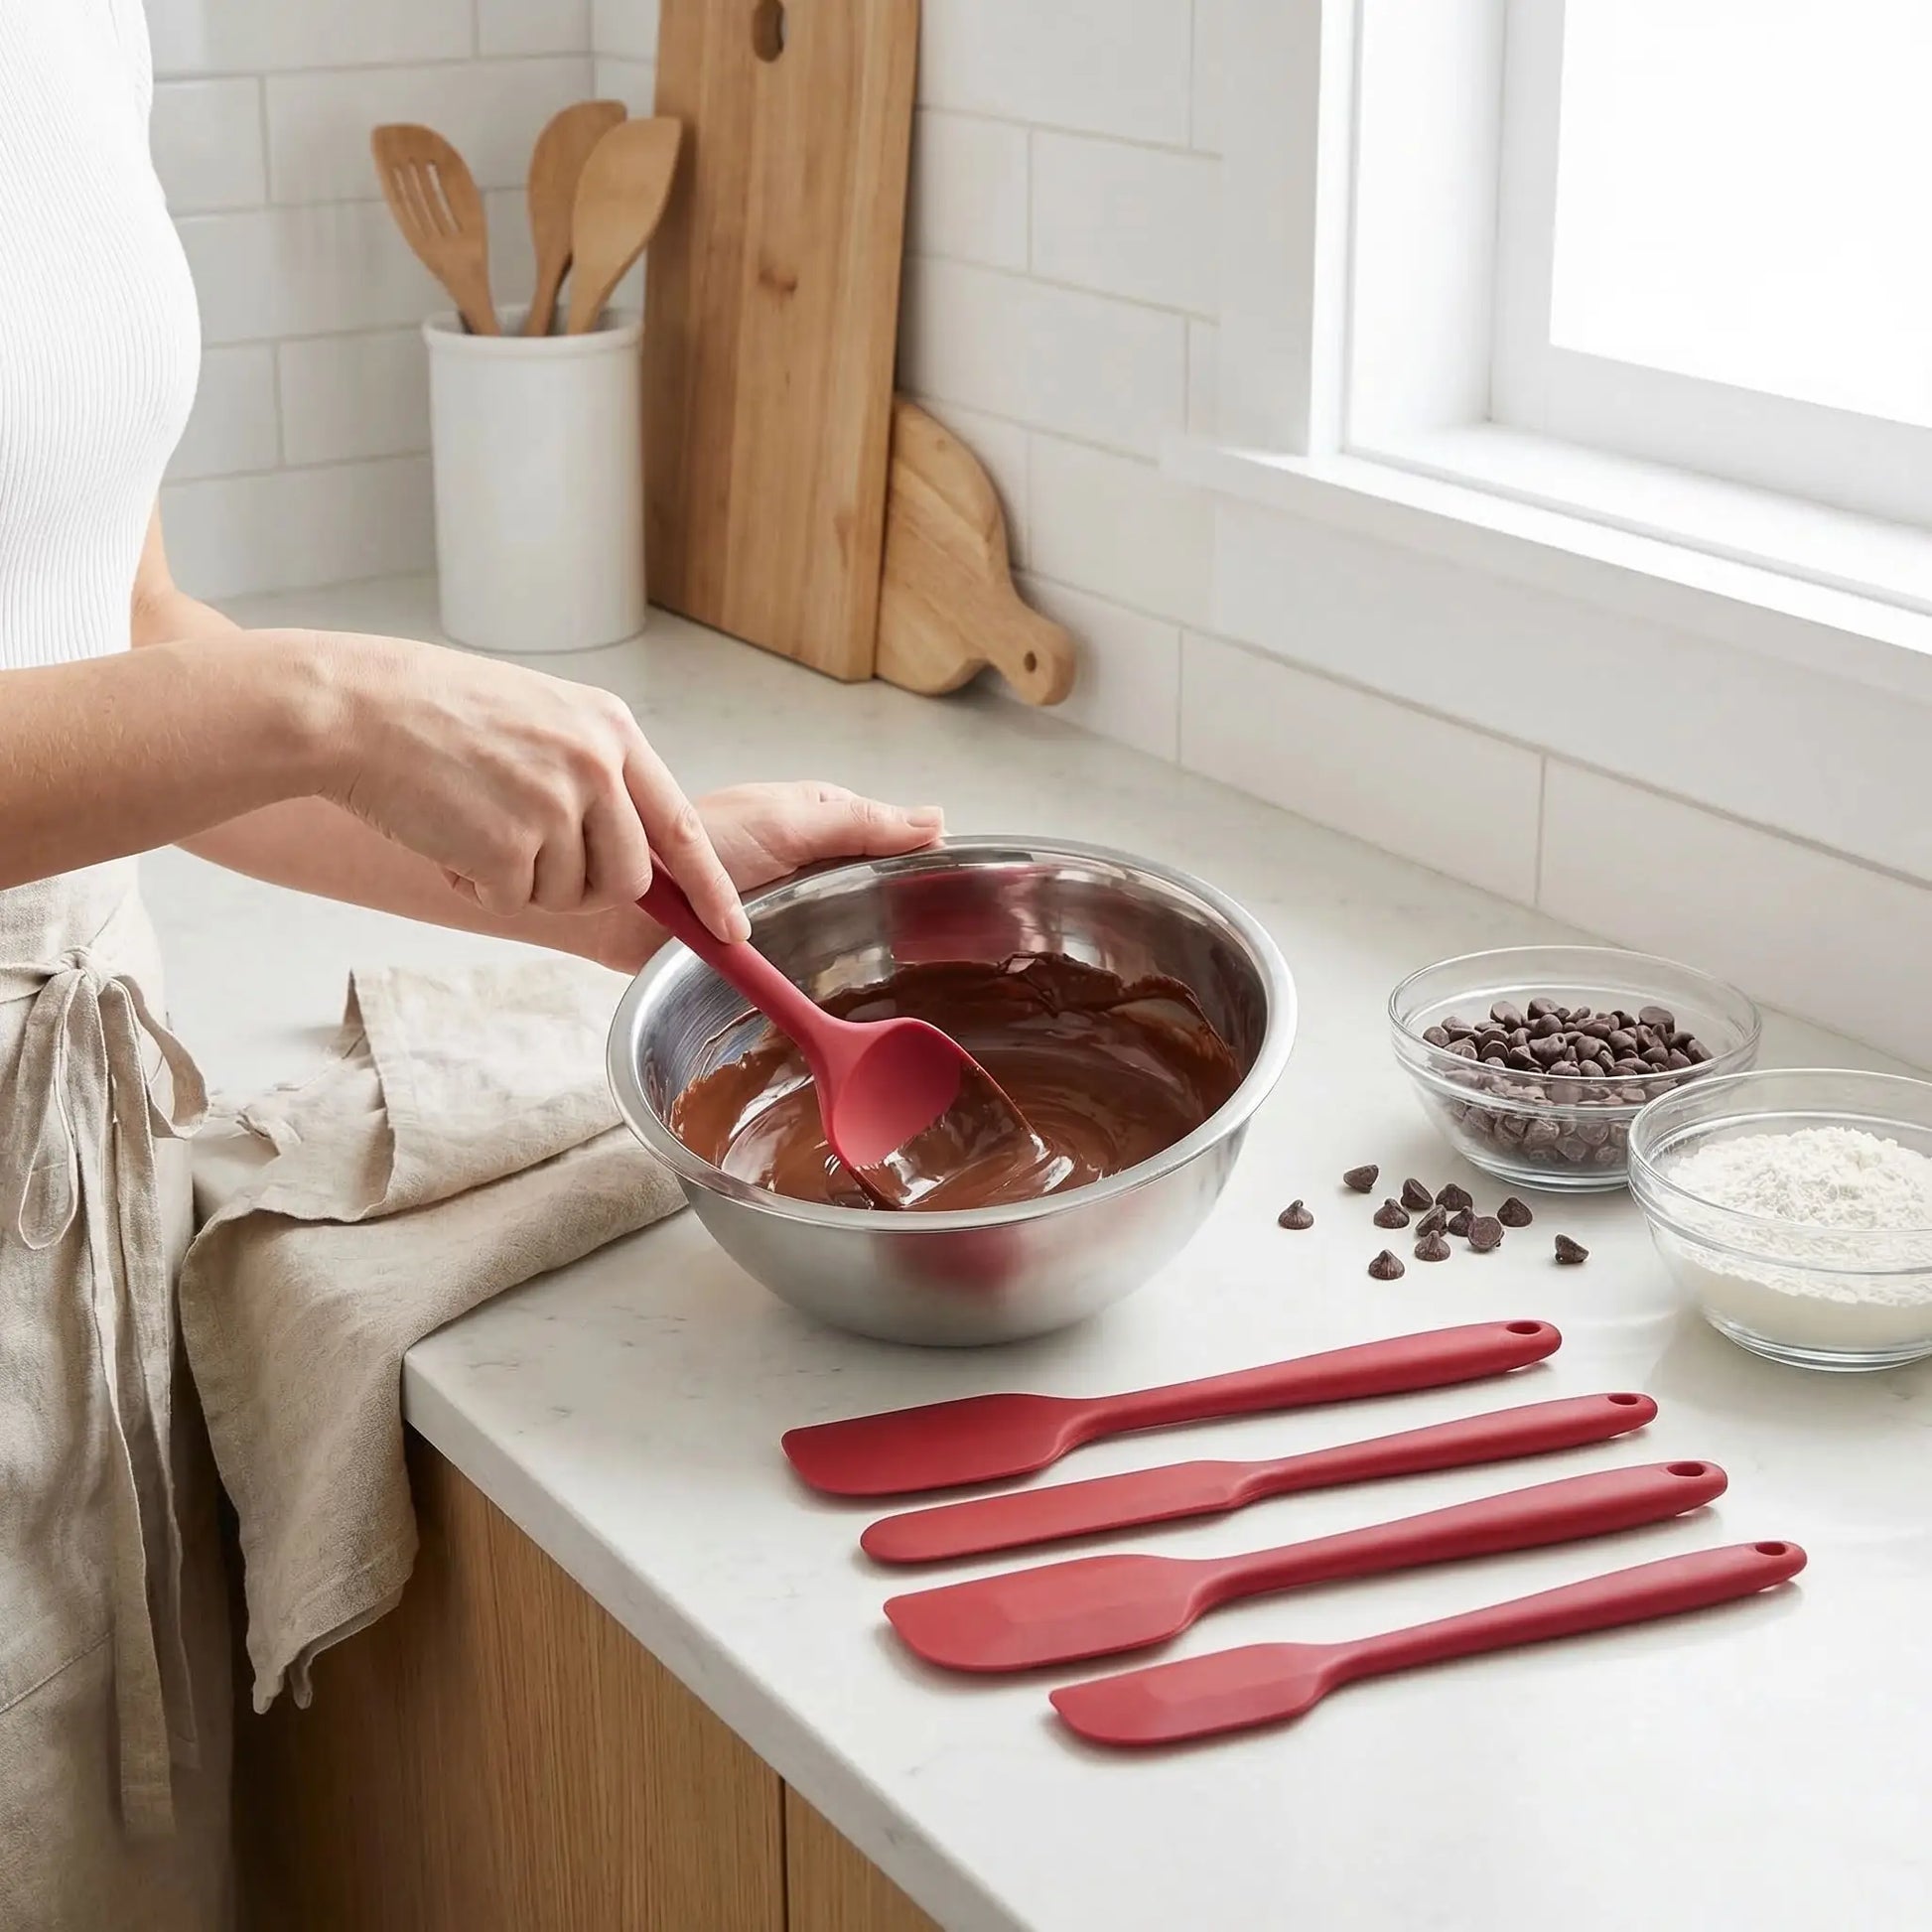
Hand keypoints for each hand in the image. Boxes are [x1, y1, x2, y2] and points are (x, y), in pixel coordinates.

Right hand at [292, 628, 748, 940]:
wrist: (352, 709)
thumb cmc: (432, 710)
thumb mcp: (539, 717)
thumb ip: (591, 772)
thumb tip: (628, 845)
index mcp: (610, 729)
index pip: (681, 824)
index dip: (708, 887)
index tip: (731, 930)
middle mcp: (596, 765)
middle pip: (628, 878)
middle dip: (585, 889)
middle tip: (524, 859)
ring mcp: (556, 806)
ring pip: (569, 895)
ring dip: (521, 881)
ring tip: (473, 823)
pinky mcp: (509, 846)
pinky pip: (512, 900)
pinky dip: (476, 885)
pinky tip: (446, 835)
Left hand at [574, 782, 944, 973]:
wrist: (618, 900)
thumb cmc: (690, 845)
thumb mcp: (787, 822)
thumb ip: (859, 823)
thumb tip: (936, 821)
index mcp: (825, 825)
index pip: (899, 845)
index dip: (932, 869)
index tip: (967, 897)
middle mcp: (814, 870)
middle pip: (883, 897)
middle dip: (908, 921)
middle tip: (946, 954)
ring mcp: (794, 916)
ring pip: (853, 941)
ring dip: (870, 958)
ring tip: (909, 986)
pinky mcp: (771, 961)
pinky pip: (813, 978)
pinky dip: (829, 987)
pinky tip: (851, 1003)